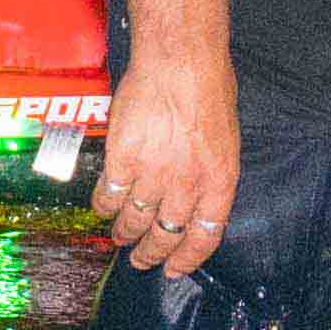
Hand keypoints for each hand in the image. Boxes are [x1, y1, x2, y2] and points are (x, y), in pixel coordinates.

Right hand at [95, 37, 241, 280]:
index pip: (204, 238)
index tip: (173, 270)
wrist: (180, 59)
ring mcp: (152, 174)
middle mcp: (186, 185)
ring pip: (134, 220)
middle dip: (151, 254)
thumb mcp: (226, 138)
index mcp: (219, 181)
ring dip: (125, 234)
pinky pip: (108, 196)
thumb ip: (210, 172)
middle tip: (141, 260)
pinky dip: (104, 206)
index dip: (187, 260)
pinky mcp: (122, 160)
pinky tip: (104, 208)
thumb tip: (196, 196)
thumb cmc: (209, 87)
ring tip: (119, 238)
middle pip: (166, 235)